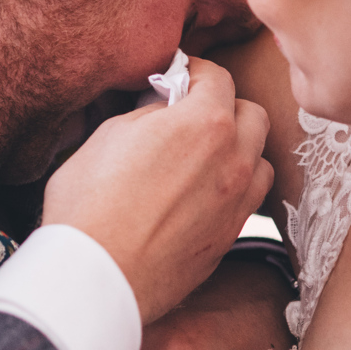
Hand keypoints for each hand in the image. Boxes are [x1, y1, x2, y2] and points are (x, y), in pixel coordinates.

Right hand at [42, 58, 272, 322]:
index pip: (218, 77)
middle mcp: (233, 159)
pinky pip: (250, 198)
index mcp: (204, 123)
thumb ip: (148, 115)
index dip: (195, 72)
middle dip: (225, 107)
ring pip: (260, 158)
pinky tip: (205, 191)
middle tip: (191, 115)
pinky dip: (236, 185)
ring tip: (205, 155)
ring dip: (240, 148)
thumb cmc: (90, 205)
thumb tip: (162, 109)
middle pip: (251, 114)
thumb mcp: (108, 136)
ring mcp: (238, 201)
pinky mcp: (231, 236)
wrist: (97, 277)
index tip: (179, 79)